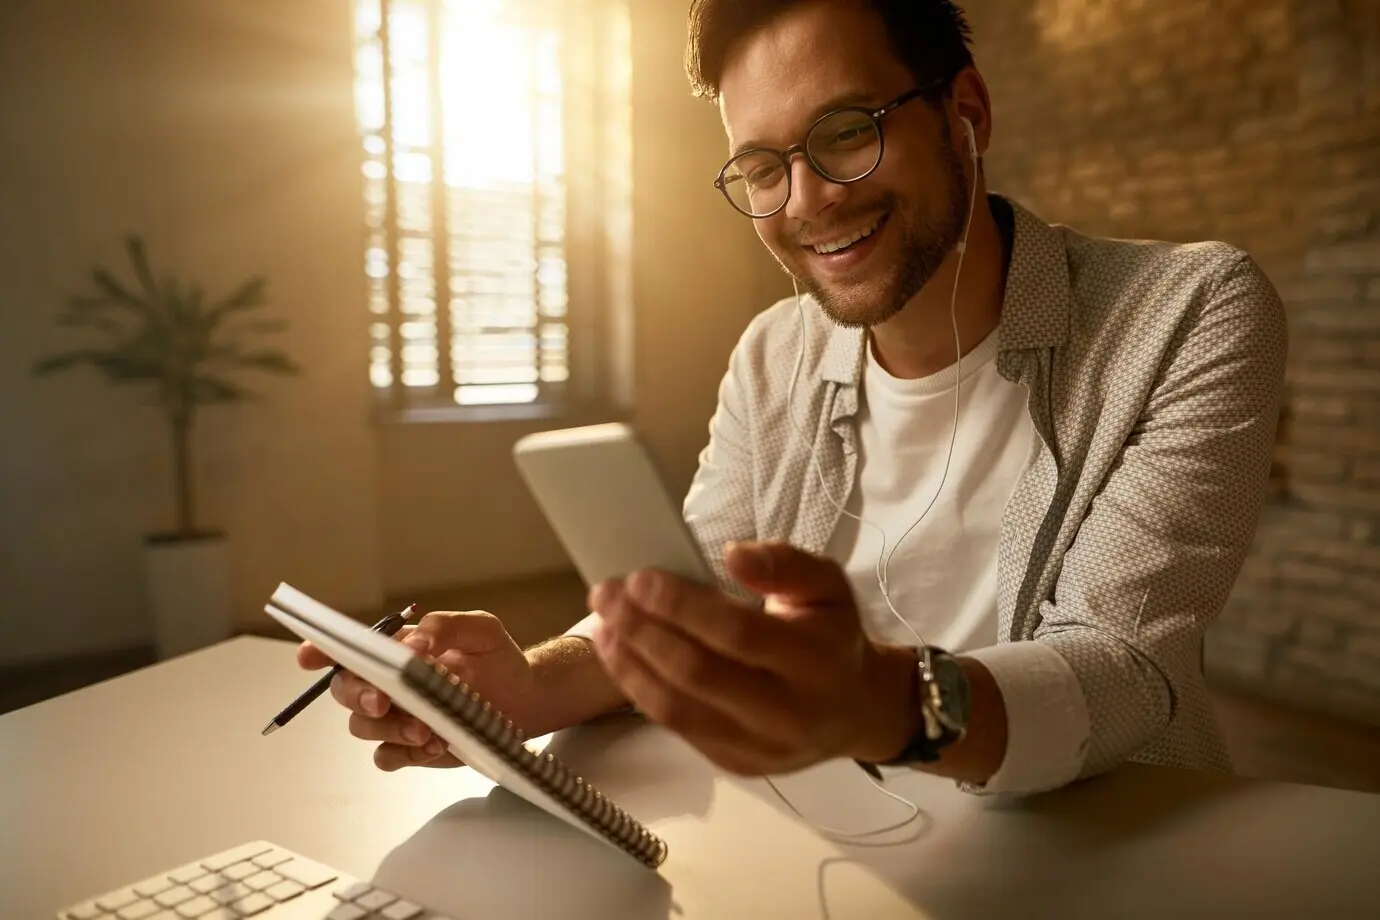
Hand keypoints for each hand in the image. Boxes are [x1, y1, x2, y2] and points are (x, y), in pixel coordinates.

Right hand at [296, 610, 543, 771]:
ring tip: (426, 729)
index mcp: (397, 649)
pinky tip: (432, 744)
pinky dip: (402, 753)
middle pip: (345, 690)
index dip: (322, 651)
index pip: (350, 648)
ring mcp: (397, 718)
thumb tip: (413, 642)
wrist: (525, 699)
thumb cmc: (498, 658)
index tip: (309, 656)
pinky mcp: (411, 748)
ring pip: (362, 727)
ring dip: (388, 728)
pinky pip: (385, 757)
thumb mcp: (479, 629)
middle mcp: (388, 683)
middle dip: (357, 696)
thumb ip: (443, 627)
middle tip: (383, 701)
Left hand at [587, 540, 918, 775]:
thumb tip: (733, 556)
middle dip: (643, 631)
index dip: (683, 606)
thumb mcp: (828, 585)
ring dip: (630, 663)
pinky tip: (621, 655)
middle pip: (699, 674)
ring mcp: (758, 748)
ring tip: (603, 624)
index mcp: (817, 662)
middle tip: (606, 594)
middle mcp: (787, 713)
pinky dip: (640, 688)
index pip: (738, 635)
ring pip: (678, 709)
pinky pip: (677, 727)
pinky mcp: (734, 764)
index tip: (640, 578)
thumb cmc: (833, 637)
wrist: (856, 710)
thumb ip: (785, 564)